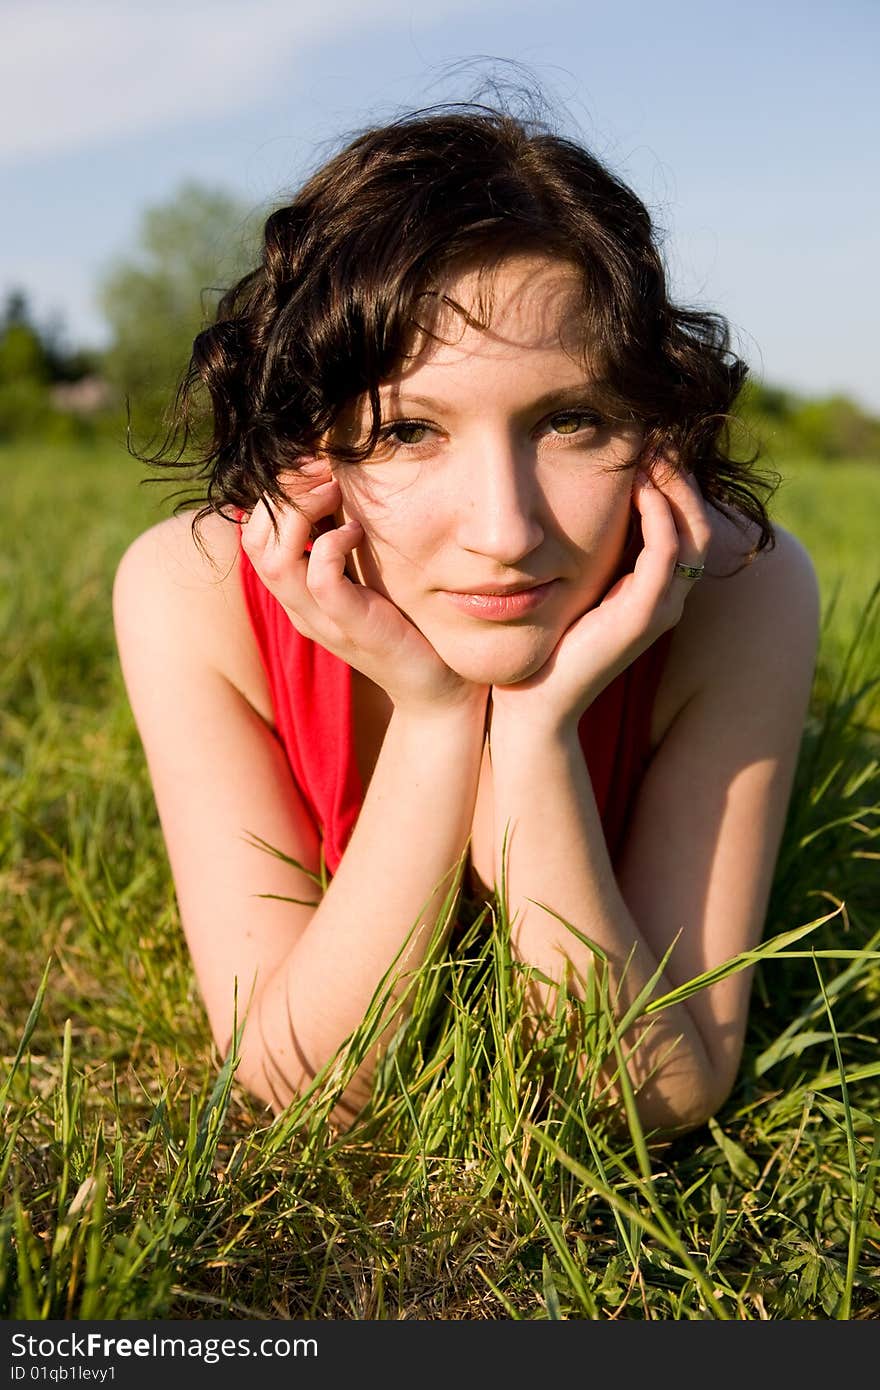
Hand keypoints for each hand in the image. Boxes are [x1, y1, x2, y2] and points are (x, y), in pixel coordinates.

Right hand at [240, 463, 487, 717]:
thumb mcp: (365, 570)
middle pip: (256, 541)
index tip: (311, 464)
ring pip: (276, 559)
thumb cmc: (403, 618)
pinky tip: (358, 530)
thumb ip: (342, 534)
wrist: (434, 680)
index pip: (254, 532)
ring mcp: (320, 618)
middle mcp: (298, 604)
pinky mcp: (349, 625)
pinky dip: (333, 545)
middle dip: (283, 495)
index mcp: (295, 589)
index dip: (274, 492)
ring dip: (302, 514)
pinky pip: (319, 579)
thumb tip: (336, 476)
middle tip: (322, 470)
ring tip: (336, 492)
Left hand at [490, 465, 711, 733]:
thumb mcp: (573, 583)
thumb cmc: (547, 641)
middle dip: (680, 476)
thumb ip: (589, 549)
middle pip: (696, 522)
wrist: (535, 700)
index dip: (673, 482)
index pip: (683, 523)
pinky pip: (663, 553)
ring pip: (690, 533)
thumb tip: (579, 500)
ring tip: (652, 451)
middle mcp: (668, 597)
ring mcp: (661, 608)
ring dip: (673, 486)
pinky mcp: (644, 616)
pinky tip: (639, 487)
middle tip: (659, 436)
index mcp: (654, 589)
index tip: (650, 444)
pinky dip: (657, 515)